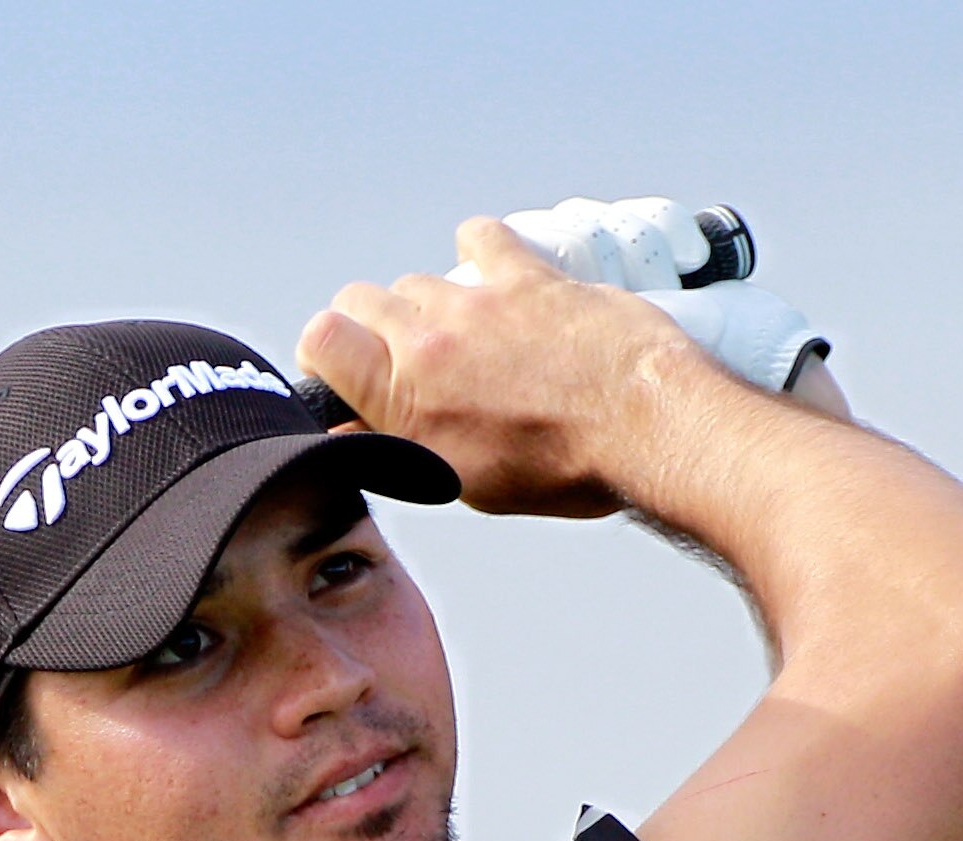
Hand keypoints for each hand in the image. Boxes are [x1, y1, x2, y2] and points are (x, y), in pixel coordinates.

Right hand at [296, 219, 701, 517]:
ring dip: (427, 302)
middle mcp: (429, 338)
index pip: (321, 338)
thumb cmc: (560, 466)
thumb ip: (400, 446)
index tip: (338, 368)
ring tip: (458, 332)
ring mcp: (477, 301)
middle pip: (361, 299)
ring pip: (420, 279)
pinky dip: (475, 248)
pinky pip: (481, 238)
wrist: (641, 425)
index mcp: (403, 395)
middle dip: (368, 325)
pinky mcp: (526, 276)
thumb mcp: (461, 480)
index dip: (322, 352)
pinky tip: (485, 265)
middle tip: (396, 353)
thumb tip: (356, 434)